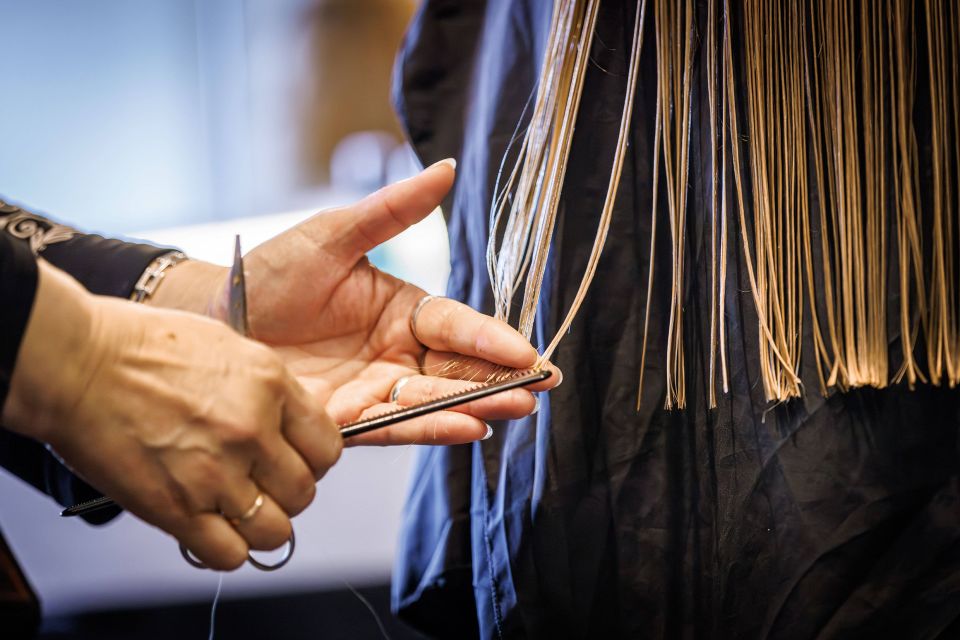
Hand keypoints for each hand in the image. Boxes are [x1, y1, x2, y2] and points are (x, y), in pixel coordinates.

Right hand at [4, 261, 340, 569]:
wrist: (78, 364)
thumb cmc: (143, 348)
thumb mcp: (230, 349)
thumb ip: (269, 390)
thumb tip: (293, 424)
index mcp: (271, 386)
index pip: (328, 448)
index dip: (313, 460)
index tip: (295, 461)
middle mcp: (252, 431)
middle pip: (304, 492)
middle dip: (287, 493)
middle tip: (261, 484)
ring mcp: (216, 473)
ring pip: (275, 530)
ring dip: (261, 526)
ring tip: (238, 511)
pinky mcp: (176, 508)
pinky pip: (228, 554)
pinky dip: (225, 549)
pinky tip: (210, 528)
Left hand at [151, 160, 559, 444]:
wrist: (215, 319)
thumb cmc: (273, 273)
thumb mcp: (332, 235)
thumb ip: (392, 212)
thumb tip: (447, 168)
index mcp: (402, 309)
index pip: (455, 323)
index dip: (490, 337)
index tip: (524, 350)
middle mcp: (397, 352)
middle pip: (457, 367)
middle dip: (498, 378)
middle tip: (537, 387)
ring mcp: (375, 389)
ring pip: (434, 399)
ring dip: (475, 405)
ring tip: (513, 408)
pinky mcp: (348, 422)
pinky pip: (394, 426)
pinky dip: (430, 427)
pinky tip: (465, 426)